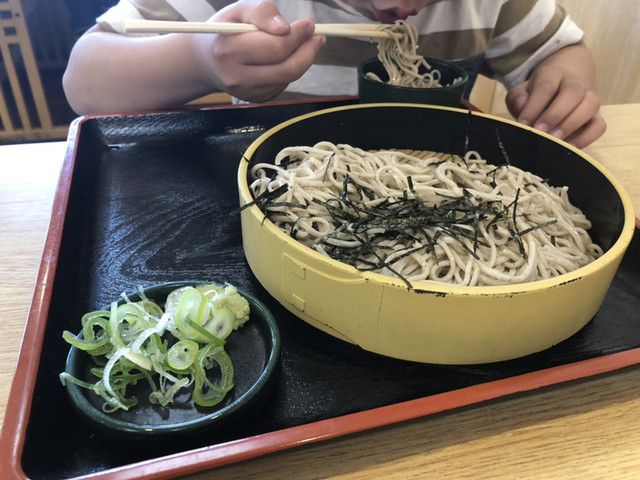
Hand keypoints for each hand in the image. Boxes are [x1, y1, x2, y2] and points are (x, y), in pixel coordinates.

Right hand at [191, 0, 325, 101]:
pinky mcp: (256, 99)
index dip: (298, 36)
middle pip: (288, 68)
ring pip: (289, 78)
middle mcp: (237, 77)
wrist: (205, 61)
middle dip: (308, 50)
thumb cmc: (225, 30)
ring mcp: (247, 92)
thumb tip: (285, 28)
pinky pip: (283, 84)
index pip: (275, 47)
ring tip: (304, 44)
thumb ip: (262, 12)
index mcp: (229, 50)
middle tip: (317, 37)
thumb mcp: (238, 11)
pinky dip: (290, 70)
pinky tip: (284, 58)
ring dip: (302, 59)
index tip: (309, 24)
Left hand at [505, 56, 605, 148]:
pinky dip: (586, 138)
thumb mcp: (521, 93)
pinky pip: (599, 126)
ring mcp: (589, 100)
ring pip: (591, 105)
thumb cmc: (535, 97)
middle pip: (573, 92)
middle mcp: (575, 84)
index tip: (522, 124)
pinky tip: (569, 148)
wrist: (559, 90)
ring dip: (572, 124)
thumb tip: (521, 106)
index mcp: (553, 74)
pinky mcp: (596, 117)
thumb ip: (517, 98)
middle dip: (555, 114)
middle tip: (540, 132)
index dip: (534, 106)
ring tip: (554, 140)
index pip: (546, 86)